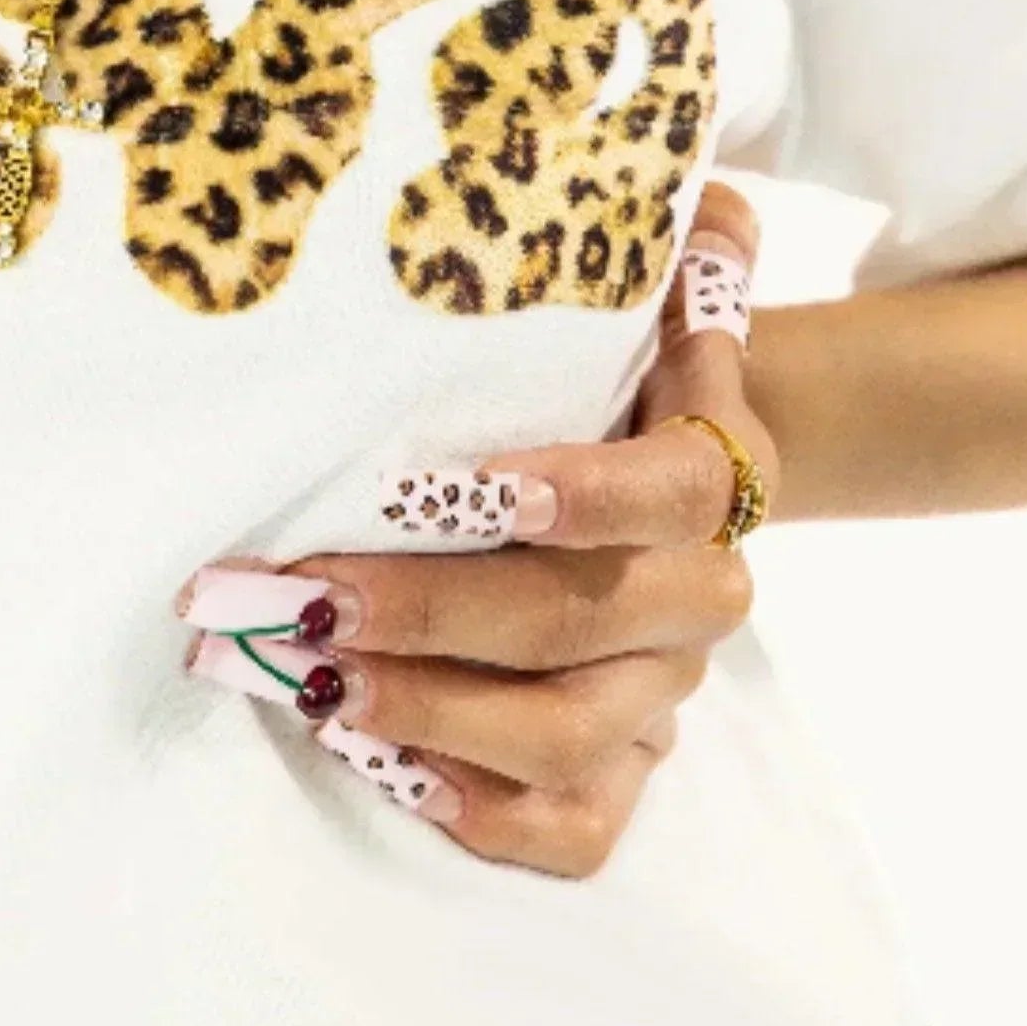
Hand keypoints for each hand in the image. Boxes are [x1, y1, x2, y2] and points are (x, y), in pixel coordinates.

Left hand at [173, 181, 776, 878]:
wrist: (659, 465)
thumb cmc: (612, 369)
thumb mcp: (643, 294)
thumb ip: (672, 242)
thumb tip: (706, 196)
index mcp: (716, 468)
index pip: (672, 491)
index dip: (587, 496)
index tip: (478, 486)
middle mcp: (700, 594)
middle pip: (584, 625)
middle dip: (437, 611)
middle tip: (310, 590)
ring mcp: (663, 695)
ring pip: (569, 737)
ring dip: (432, 710)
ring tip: (313, 677)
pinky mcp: (626, 771)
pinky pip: (577, 829)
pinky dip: (483, 813)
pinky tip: (385, 761)